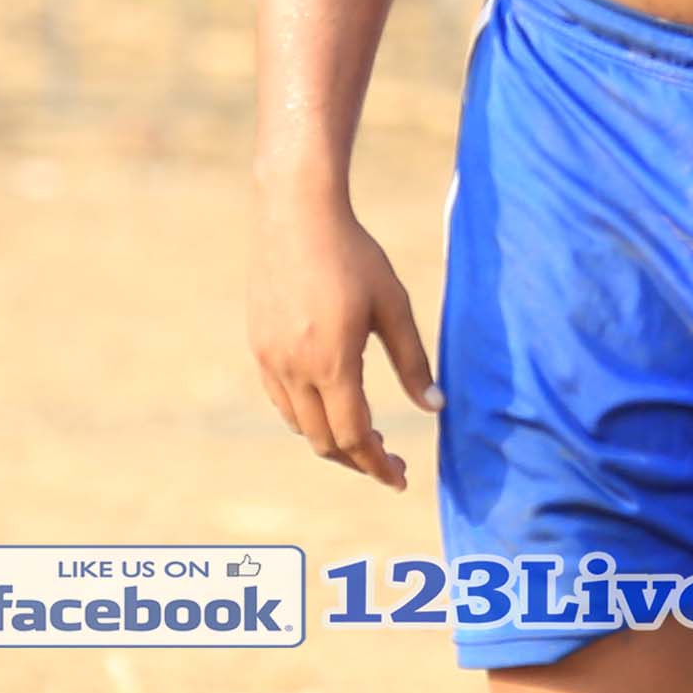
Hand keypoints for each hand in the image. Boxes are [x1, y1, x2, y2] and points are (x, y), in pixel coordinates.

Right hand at [250, 198, 437, 486]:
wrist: (297, 213)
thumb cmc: (354, 255)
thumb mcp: (394, 307)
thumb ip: (414, 362)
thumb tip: (435, 407)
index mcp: (332, 362)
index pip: (354, 437)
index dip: (378, 466)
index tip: (400, 479)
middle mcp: (294, 368)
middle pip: (324, 441)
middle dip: (358, 460)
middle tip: (389, 460)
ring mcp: (269, 358)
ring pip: (299, 424)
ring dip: (330, 440)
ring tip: (363, 435)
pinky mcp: (258, 345)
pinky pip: (280, 399)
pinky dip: (307, 415)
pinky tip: (331, 403)